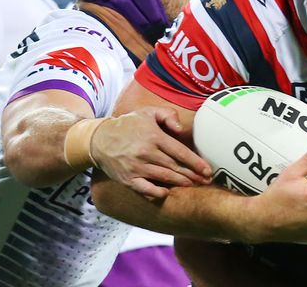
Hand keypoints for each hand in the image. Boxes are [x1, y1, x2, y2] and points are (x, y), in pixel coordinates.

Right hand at [90, 107, 212, 198]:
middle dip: (193, 175)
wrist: (98, 140)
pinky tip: (166, 193)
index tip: (208, 170)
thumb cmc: (128, 125)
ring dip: (181, 183)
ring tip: (195, 185)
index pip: (179, 152)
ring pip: (164, 178)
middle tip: (207, 180)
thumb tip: (180, 129)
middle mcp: (145, 153)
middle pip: (175, 167)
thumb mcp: (148, 112)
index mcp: (153, 137)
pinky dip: (156, 192)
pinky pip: (144, 189)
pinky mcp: (127, 179)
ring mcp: (136, 167)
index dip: (195, 162)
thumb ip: (168, 115)